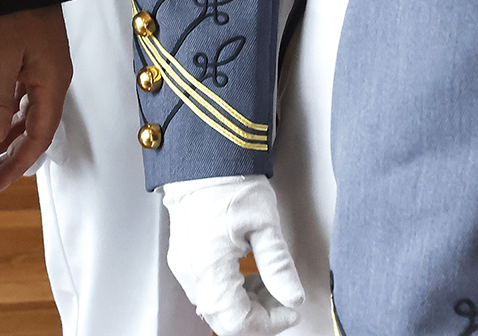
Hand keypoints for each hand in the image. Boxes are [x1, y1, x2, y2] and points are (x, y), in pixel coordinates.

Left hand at [0, 4, 69, 188]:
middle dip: (13, 156)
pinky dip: (7, 114)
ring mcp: (44, 70)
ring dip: (8, 136)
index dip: (20, 162)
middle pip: (36, 129)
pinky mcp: (33, 60)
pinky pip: (22, 97)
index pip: (40, 135)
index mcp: (52, 83)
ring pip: (28, 114)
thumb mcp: (2, 58)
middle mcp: (52, 81)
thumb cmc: (15, 12)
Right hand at [160, 175, 302, 335]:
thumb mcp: (265, 224)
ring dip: (245, 304)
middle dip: (258, 316)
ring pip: (216, 307)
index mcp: (210, 268)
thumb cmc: (230, 182)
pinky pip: (207, 290)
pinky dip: (231, 291)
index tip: (289, 310)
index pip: (238, 321)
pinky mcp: (185, 258)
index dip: (268, 323)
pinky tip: (249, 274)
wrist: (205, 159)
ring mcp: (185, 267)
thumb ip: (278, 266)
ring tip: (270, 283)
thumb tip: (293, 296)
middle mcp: (192, 273)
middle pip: (224, 319)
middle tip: (283, 300)